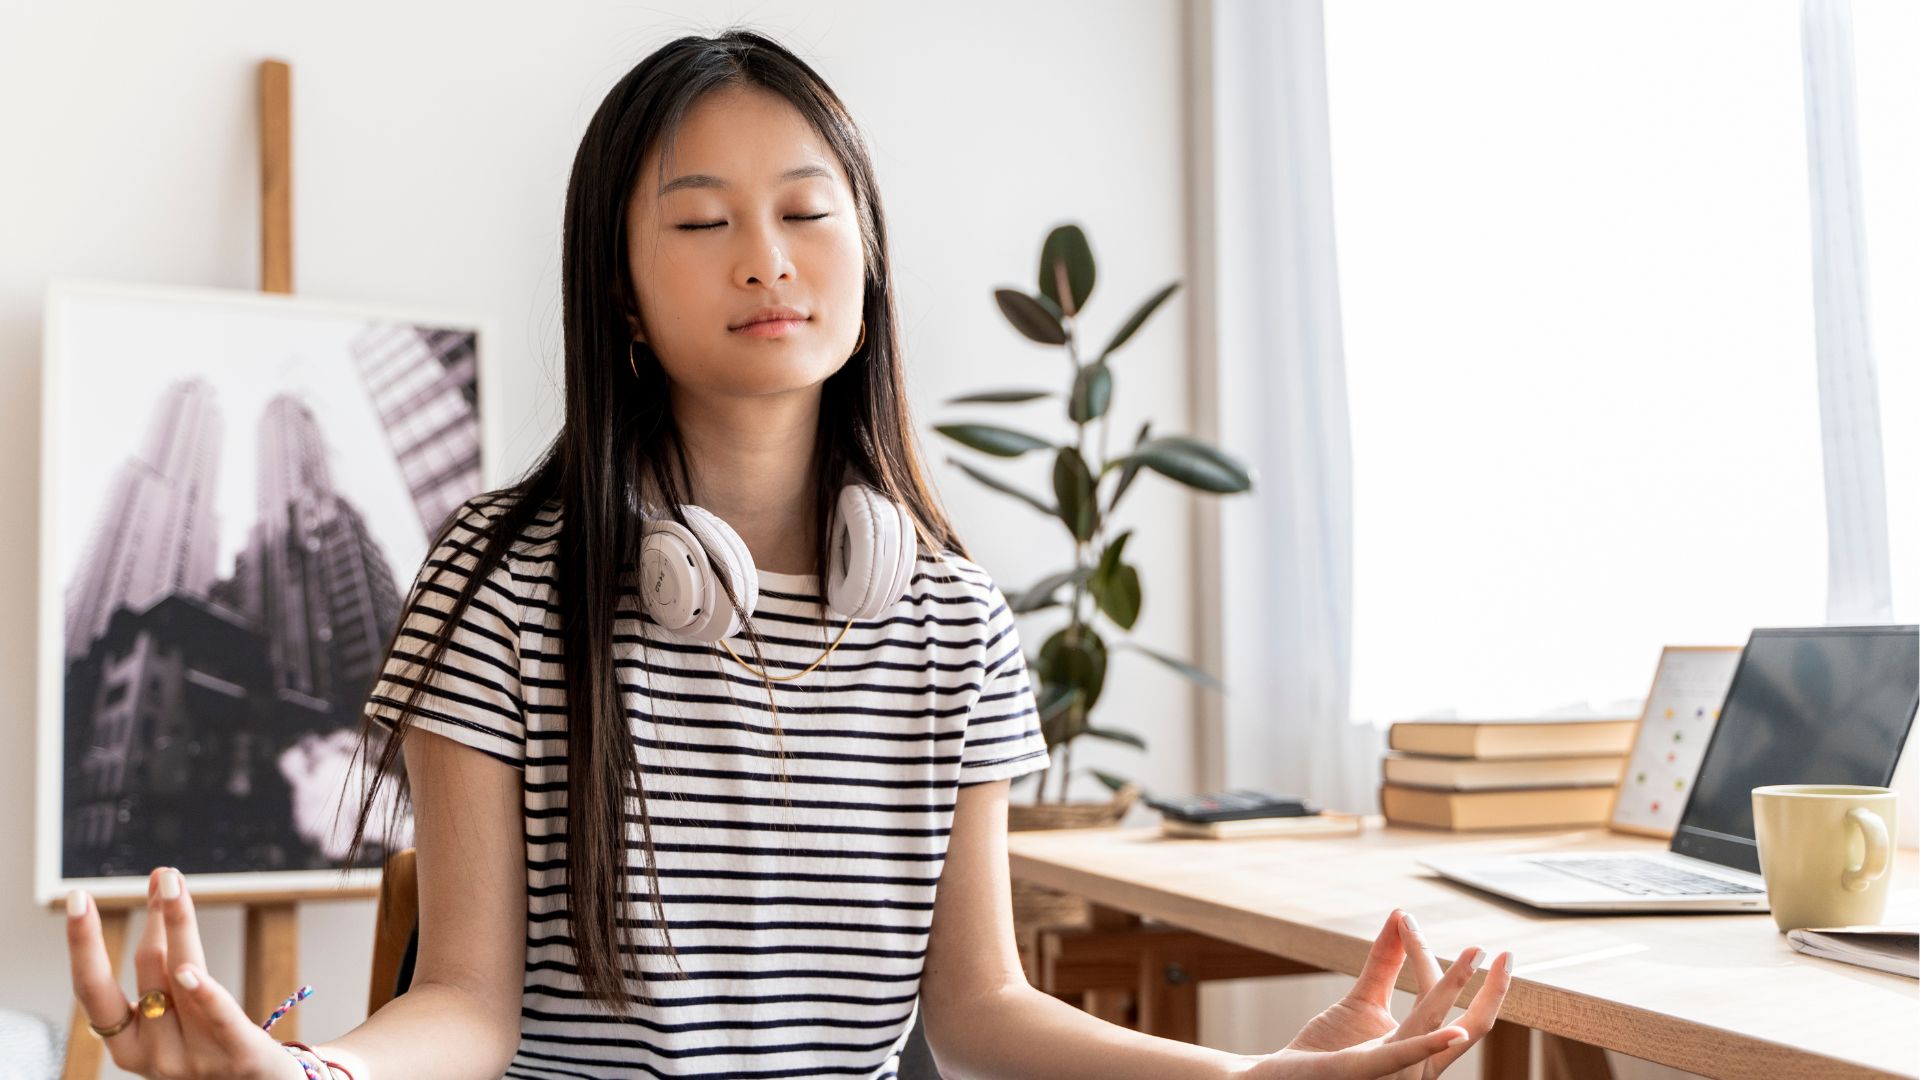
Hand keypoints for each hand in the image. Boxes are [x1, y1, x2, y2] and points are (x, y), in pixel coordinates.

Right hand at [65, 866, 310, 1078]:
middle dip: (153, 920)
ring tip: (175, 886)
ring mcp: (193, 1061)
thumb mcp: (180, 1012)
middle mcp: (153, 1055)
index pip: (93, 990)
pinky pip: (218, 1019)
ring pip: (182, 980)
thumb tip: (163, 885)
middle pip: (149, 973)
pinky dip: (204, 993)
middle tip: (162, 874)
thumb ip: (168, 963)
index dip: (83, 944)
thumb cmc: (213, 1047)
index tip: (78, 897)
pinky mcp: (237, 1058)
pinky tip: (189, 970)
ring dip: (181, 927)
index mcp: (128, 1046)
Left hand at [1242, 908, 1512, 1078]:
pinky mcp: (1366, 1070)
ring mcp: (1394, 1070)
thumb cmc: (1326, 1048)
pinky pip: (1404, 1056)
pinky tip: (1454, 1033)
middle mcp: (1415, 1064)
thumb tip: (1402, 916)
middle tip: (1507, 955)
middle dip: (1491, 993)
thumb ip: (1385, 963)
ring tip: (1475, 956)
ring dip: (1455, 988)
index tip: (1463, 940)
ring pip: (1434, 1026)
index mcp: (1418, 1049)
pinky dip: (1430, 1043)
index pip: (1443, 1003)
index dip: (1449, 967)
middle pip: (1465, 1025)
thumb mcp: (1363, 1001)